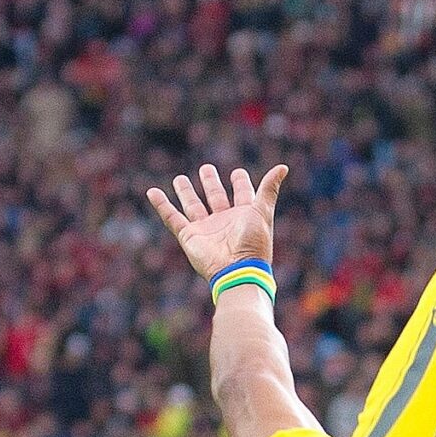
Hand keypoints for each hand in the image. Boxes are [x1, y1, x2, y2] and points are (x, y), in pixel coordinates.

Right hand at [147, 162, 289, 282]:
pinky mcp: (189, 236)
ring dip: (186, 192)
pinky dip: (162, 205)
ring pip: (193, 205)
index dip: (241, 183)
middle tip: (207, 168)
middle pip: (216, 197)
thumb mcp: (262, 211)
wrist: (237, 270)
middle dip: (211, 183)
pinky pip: (172, 218)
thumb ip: (269, 189)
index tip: (238, 173)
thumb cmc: (253, 242)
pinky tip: (152, 192)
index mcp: (244, 215)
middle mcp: (225, 221)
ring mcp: (206, 228)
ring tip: (180, 178)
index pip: (243, 194)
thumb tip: (283, 167)